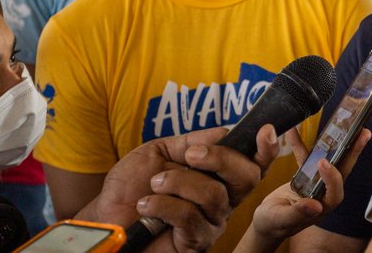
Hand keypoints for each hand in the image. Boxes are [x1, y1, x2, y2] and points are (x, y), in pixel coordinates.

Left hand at [78, 124, 278, 251]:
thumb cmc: (133, 186)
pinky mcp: (195, 243)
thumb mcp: (160, 152)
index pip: (253, 164)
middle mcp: (222, 201)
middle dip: (221, 158)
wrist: (106, 217)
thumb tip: (224, 131)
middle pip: (247, 177)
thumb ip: (191, 141)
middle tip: (190, 155)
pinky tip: (146, 205)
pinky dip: (163, 205)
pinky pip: (190, 216)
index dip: (265, 149)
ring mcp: (211, 223)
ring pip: (214, 194)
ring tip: (154, 184)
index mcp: (218, 177)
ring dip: (178, 182)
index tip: (265, 130)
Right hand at [238, 128, 371, 251]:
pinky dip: (300, 144)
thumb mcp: (281, 220)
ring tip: (347, 123)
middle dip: (353, 152)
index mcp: (323, 207)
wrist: (265, 222)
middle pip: (342, 171)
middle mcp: (324, 193)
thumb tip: (316, 206)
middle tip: (364, 133)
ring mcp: (317, 183)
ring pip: (330, 160)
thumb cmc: (273, 225)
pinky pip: (306, 157)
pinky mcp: (307, 175)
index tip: (323, 162)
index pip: (335, 191)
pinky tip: (294, 130)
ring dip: (336, 143)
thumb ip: (298, 213)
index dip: (333, 177)